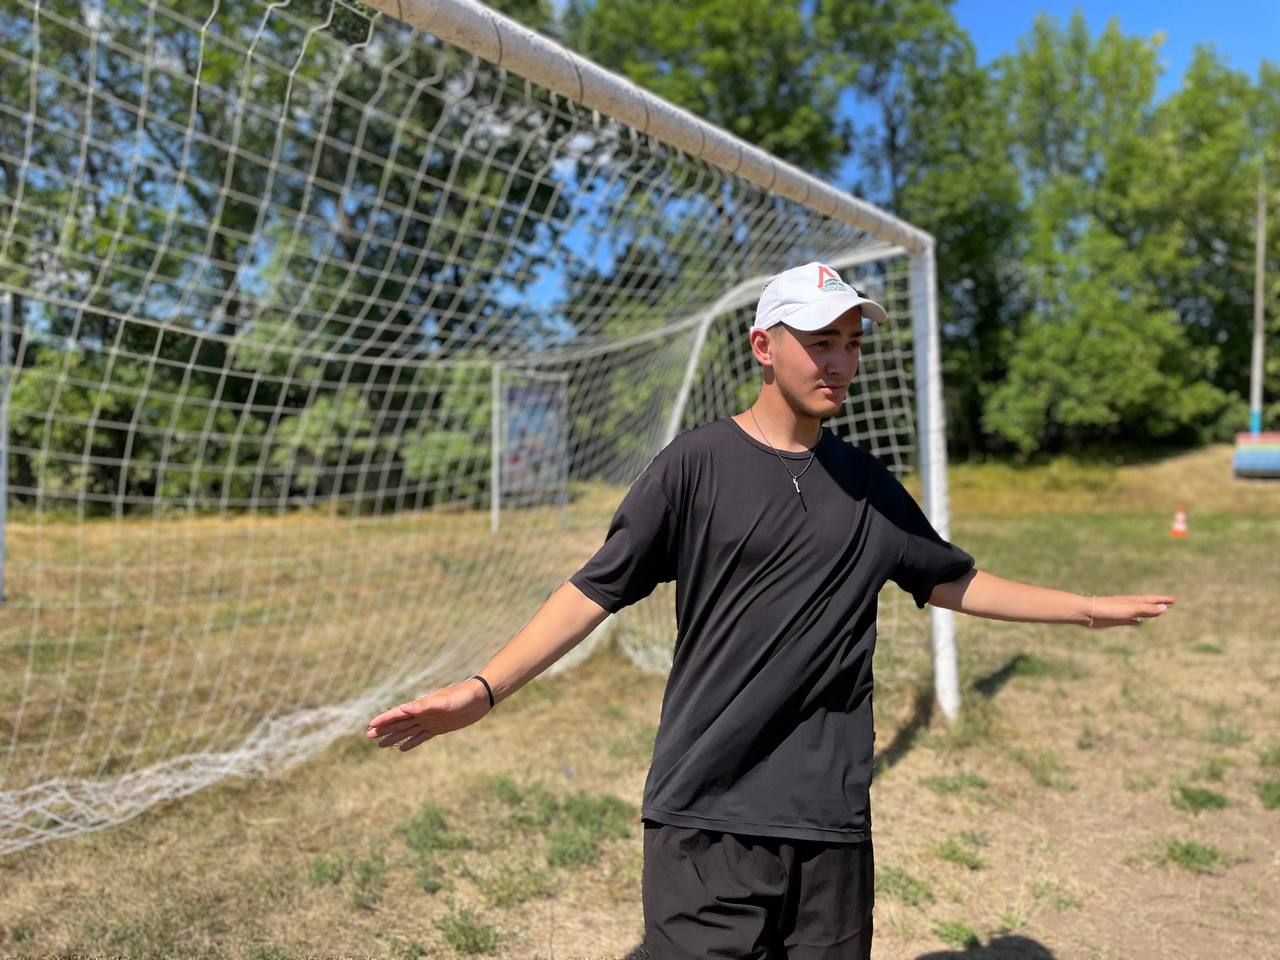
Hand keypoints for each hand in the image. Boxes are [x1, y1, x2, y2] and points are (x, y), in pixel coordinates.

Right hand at [365, 679, 491, 751]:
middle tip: (369, 737)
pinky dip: (411, 742)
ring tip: (381, 745)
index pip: (397, 714)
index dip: (384, 720)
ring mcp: (430, 721)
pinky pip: (421, 737)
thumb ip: (424, 705)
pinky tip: (403, 748)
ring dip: (394, 737)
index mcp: (421, 706)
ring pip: (407, 731)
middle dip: (384, 730)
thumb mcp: (444, 701)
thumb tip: (404, 707)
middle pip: (399, 723)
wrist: (479, 698)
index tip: (370, 726)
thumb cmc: (462, 696)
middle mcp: (422, 714)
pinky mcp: (439, 728)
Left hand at [1086, 595, 1174, 628]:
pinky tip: (1138, 624)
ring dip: (1149, 613)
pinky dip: (1136, 621)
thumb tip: (1164, 608)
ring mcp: (1123, 612)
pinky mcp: (1116, 620)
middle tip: (1169, 604)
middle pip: (1147, 605)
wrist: (1088, 612)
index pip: (1152, 600)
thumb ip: (1146, 609)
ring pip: (1139, 612)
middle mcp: (1129, 605)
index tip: (1174, 600)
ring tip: (1158, 613)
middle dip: (1158, 605)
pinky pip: (1129, 621)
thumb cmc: (1109, 609)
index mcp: (1133, 601)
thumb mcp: (1130, 609)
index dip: (1162, 600)